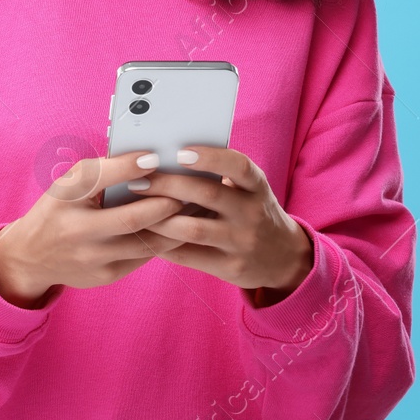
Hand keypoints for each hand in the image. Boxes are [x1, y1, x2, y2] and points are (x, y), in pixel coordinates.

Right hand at [0, 151, 188, 307]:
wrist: (32, 256)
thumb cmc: (59, 209)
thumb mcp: (69, 185)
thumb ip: (103, 171)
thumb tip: (148, 160)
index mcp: (65, 198)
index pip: (98, 178)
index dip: (129, 167)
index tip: (155, 157)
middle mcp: (76, 230)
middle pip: (132, 218)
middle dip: (166, 202)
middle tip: (188, 190)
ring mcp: (92, 258)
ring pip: (146, 243)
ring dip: (175, 226)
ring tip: (193, 209)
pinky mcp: (105, 276)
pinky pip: (144, 257)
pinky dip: (165, 242)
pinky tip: (179, 229)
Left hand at [133, 145, 312, 301]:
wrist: (284, 258)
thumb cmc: (251, 212)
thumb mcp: (248, 191)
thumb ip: (219, 176)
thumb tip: (165, 157)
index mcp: (256, 186)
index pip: (238, 166)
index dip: (210, 157)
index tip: (179, 152)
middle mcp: (252, 212)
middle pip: (208, 194)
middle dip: (168, 185)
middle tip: (138, 181)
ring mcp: (242, 241)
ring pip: (193, 229)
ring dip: (159, 219)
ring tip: (135, 210)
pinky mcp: (231, 267)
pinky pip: (189, 255)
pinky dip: (163, 245)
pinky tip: (145, 235)